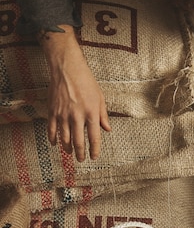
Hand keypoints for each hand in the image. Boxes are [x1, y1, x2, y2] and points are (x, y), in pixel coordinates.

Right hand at [41, 25, 110, 160]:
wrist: (67, 69)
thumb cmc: (86, 82)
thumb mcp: (100, 97)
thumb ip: (103, 115)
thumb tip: (107, 129)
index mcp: (91, 113)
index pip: (94, 138)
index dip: (94, 150)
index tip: (94, 157)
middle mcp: (77, 116)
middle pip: (78, 142)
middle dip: (80, 153)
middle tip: (81, 159)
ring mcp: (63, 114)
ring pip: (64, 138)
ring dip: (67, 148)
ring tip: (70, 153)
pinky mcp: (52, 111)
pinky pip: (51, 129)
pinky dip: (53, 138)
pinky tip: (55, 144)